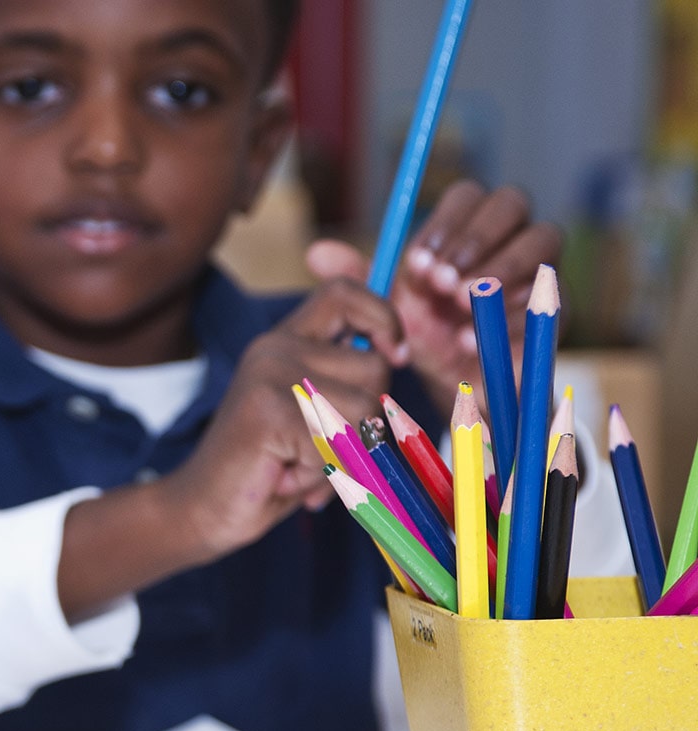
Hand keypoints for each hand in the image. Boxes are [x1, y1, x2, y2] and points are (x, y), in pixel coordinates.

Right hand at [161, 278, 406, 561]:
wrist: (202, 511)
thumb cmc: (268, 471)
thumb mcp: (314, 416)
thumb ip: (347, 384)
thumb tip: (395, 357)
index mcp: (284, 341)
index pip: (345, 293)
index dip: (383, 318)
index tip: (393, 355)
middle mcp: (275, 348)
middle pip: (375, 368)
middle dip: (367, 420)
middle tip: (319, 448)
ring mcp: (269, 375)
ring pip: (364, 410)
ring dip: (344, 453)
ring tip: (298, 463)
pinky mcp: (269, 411)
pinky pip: (338, 443)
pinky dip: (321, 473)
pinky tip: (285, 477)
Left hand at [308, 180, 561, 403]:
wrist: (462, 391)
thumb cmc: (427, 337)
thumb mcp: (390, 308)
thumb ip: (360, 278)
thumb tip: (315, 251)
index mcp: (467, 231)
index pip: (468, 194)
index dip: (443, 223)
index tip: (414, 264)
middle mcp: (508, 239)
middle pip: (512, 202)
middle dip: (474, 237)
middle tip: (439, 280)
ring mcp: (541, 269)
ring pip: (543, 238)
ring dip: (497, 267)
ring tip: (459, 302)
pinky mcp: (558, 310)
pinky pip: (551, 296)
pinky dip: (507, 318)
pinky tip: (470, 341)